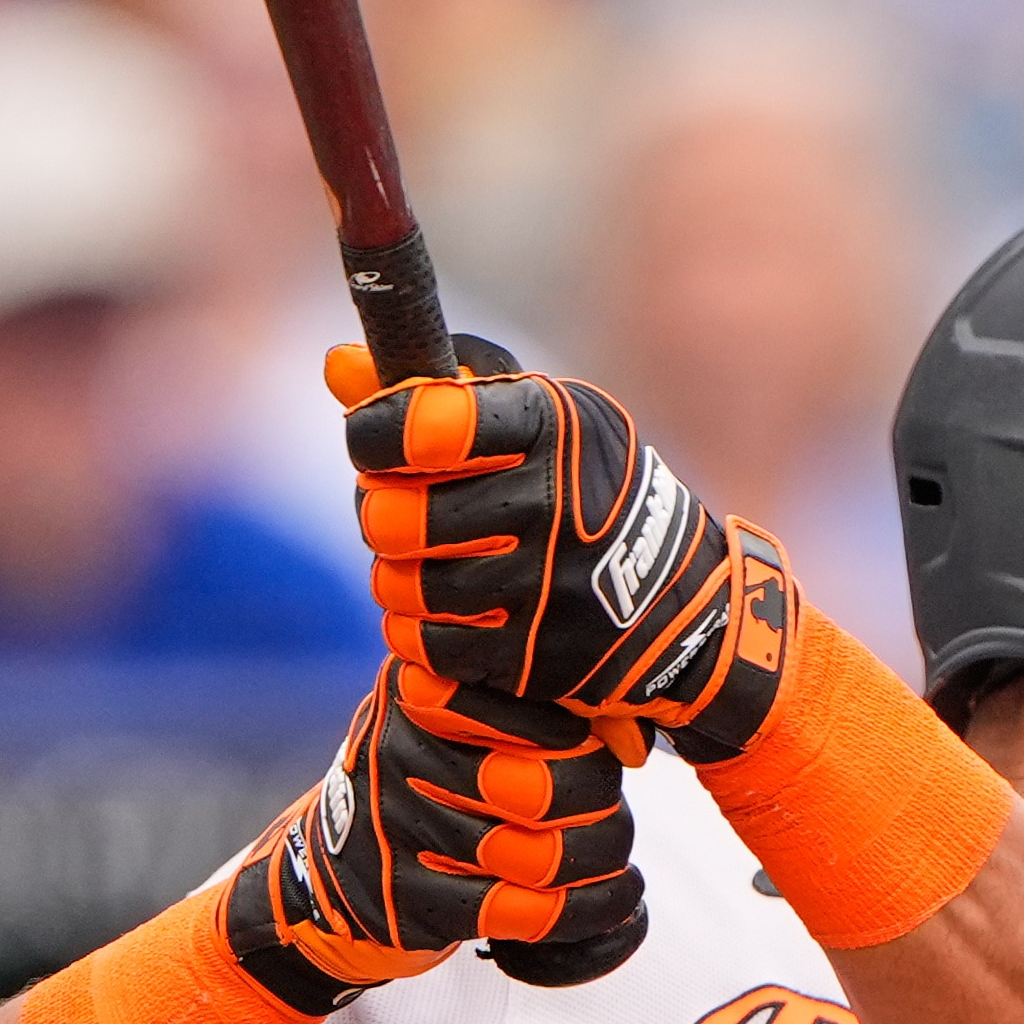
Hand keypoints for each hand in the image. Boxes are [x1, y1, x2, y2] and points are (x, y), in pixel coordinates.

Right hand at [220, 663, 644, 1010]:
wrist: (330, 880)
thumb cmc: (433, 797)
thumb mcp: (473, 732)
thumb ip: (552, 716)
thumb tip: (634, 741)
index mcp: (429, 688)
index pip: (549, 710)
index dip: (593, 750)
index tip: (601, 766)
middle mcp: (405, 745)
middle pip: (558, 785)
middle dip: (603, 816)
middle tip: (609, 826)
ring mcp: (400, 824)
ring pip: (546, 855)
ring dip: (599, 871)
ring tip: (610, 867)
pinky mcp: (408, 899)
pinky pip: (525, 912)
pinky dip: (581, 915)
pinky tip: (601, 905)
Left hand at [329, 346, 800, 762]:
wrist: (687, 604)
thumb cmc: (587, 491)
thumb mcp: (540, 421)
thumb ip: (438, 390)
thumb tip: (335, 366)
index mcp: (550, 425)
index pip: (421, 424)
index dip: (374, 433)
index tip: (375, 443)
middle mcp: (550, 503)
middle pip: (394, 515)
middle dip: (385, 515)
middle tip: (405, 514)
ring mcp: (544, 587)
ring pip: (402, 586)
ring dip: (401, 578)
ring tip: (431, 565)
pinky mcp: (534, 658)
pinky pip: (426, 647)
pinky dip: (422, 633)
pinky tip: (450, 614)